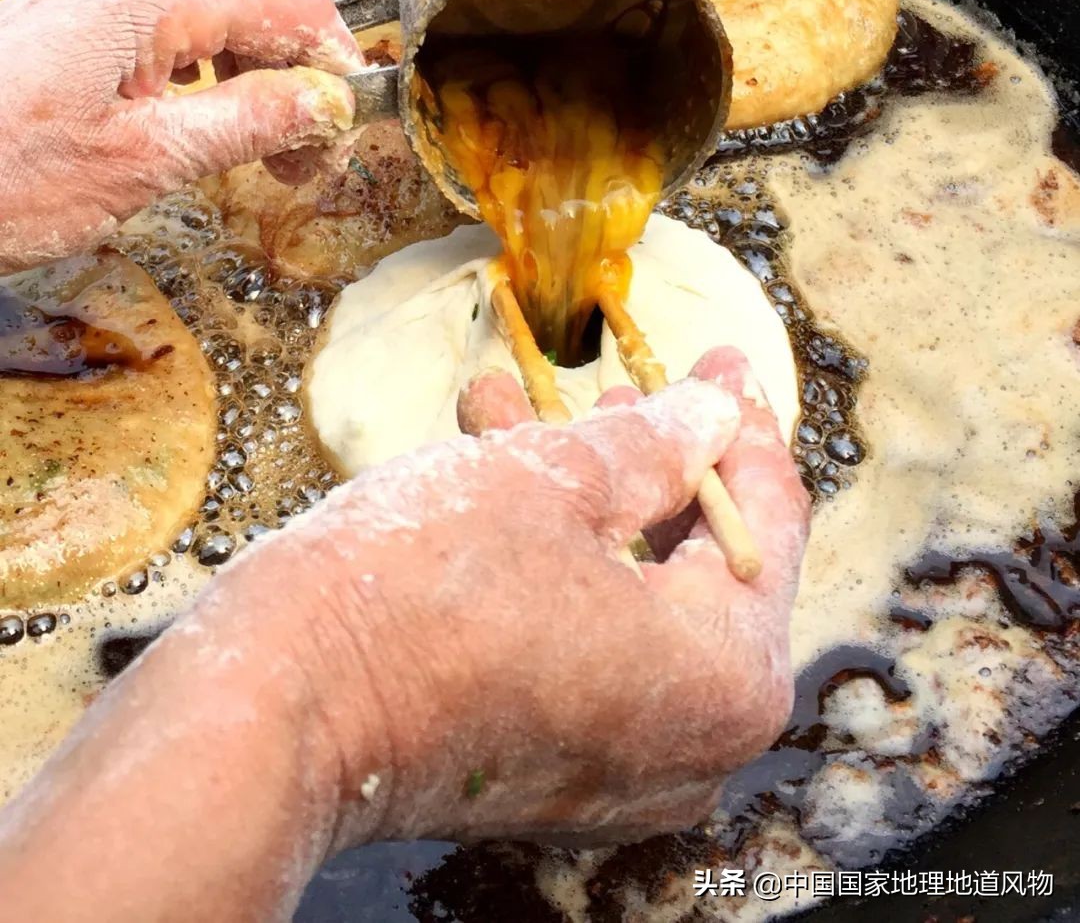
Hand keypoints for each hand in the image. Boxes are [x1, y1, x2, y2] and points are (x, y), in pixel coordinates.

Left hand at [0, 0, 362, 271]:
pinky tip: (183, 104)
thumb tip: (320, 106)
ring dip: (240, 41)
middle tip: (302, 132)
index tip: (346, 120)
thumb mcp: (144, 163)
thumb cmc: (1, 177)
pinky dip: (191, 45)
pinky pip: (149, 5)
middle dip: (290, 52)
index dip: (331, 60)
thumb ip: (246, 124)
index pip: (282, 6)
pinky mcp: (57, 20)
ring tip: (248, 115)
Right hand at [282, 346, 808, 846]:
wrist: (282, 712)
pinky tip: (491, 470)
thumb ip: (659, 443)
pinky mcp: (550, 770)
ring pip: (628, 594)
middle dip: (649, 454)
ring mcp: (621, 768)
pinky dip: (551, 559)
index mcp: (727, 674)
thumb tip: (716, 412)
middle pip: (699, 562)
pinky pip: (582, 641)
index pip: (767, 524)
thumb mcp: (555, 478)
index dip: (743, 426)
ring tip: (522, 406)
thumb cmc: (425, 589)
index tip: (724, 359)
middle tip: (627, 381)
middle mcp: (693, 742)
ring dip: (580, 493)